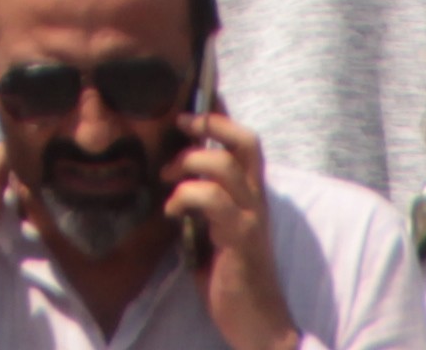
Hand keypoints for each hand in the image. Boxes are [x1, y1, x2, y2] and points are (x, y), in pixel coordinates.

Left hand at [170, 110, 296, 349]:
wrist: (259, 324)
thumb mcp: (212, 230)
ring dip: (188, 163)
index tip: (193, 102)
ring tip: (166, 178)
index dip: (221, 117)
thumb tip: (169, 176)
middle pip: (247, 141)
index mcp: (250, 196)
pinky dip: (186, 197)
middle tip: (179, 124)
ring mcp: (251, 218)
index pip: (245, 143)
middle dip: (210, 124)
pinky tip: (172, 212)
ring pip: (225, 166)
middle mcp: (257, 201)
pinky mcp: (241, 239)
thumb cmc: (230, 277)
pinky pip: (213, 200)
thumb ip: (201, 202)